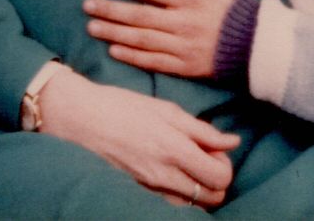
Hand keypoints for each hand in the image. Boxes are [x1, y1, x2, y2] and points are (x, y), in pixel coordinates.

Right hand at [37, 65, 237, 207]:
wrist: (81, 118)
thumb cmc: (124, 107)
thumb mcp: (167, 110)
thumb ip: (202, 130)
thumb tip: (232, 142)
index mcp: (174, 149)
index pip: (220, 178)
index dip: (225, 166)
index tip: (215, 151)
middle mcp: (163, 175)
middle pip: (211, 197)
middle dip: (216, 181)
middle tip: (205, 160)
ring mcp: (149, 188)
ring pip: (191, 205)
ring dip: (198, 189)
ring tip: (188, 166)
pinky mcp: (137, 192)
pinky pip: (169, 203)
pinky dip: (179, 194)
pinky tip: (171, 172)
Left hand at [85, 0, 239, 78]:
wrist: (258, 46)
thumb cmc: (239, 10)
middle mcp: (182, 23)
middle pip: (138, 15)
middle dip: (110, 10)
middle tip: (87, 5)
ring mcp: (182, 46)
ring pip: (141, 39)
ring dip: (114, 33)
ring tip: (92, 28)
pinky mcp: (185, 66)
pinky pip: (153, 62)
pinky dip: (132, 57)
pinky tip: (114, 51)